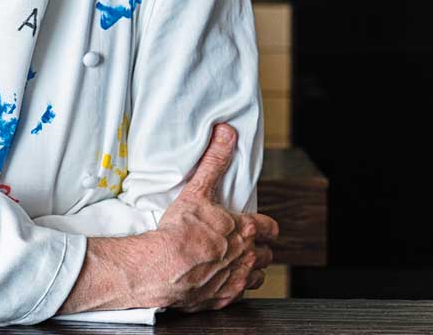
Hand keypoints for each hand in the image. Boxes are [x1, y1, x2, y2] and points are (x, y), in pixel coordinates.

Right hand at [150, 123, 278, 311]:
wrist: (162, 267)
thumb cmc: (180, 230)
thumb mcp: (198, 190)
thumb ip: (215, 161)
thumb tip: (227, 133)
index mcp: (245, 229)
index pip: (270, 228)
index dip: (267, 227)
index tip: (262, 227)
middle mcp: (247, 256)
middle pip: (266, 254)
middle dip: (259, 249)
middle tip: (244, 244)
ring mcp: (237, 280)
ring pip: (257, 276)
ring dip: (250, 269)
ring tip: (235, 264)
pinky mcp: (224, 298)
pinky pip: (239, 294)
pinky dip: (233, 287)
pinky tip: (220, 281)